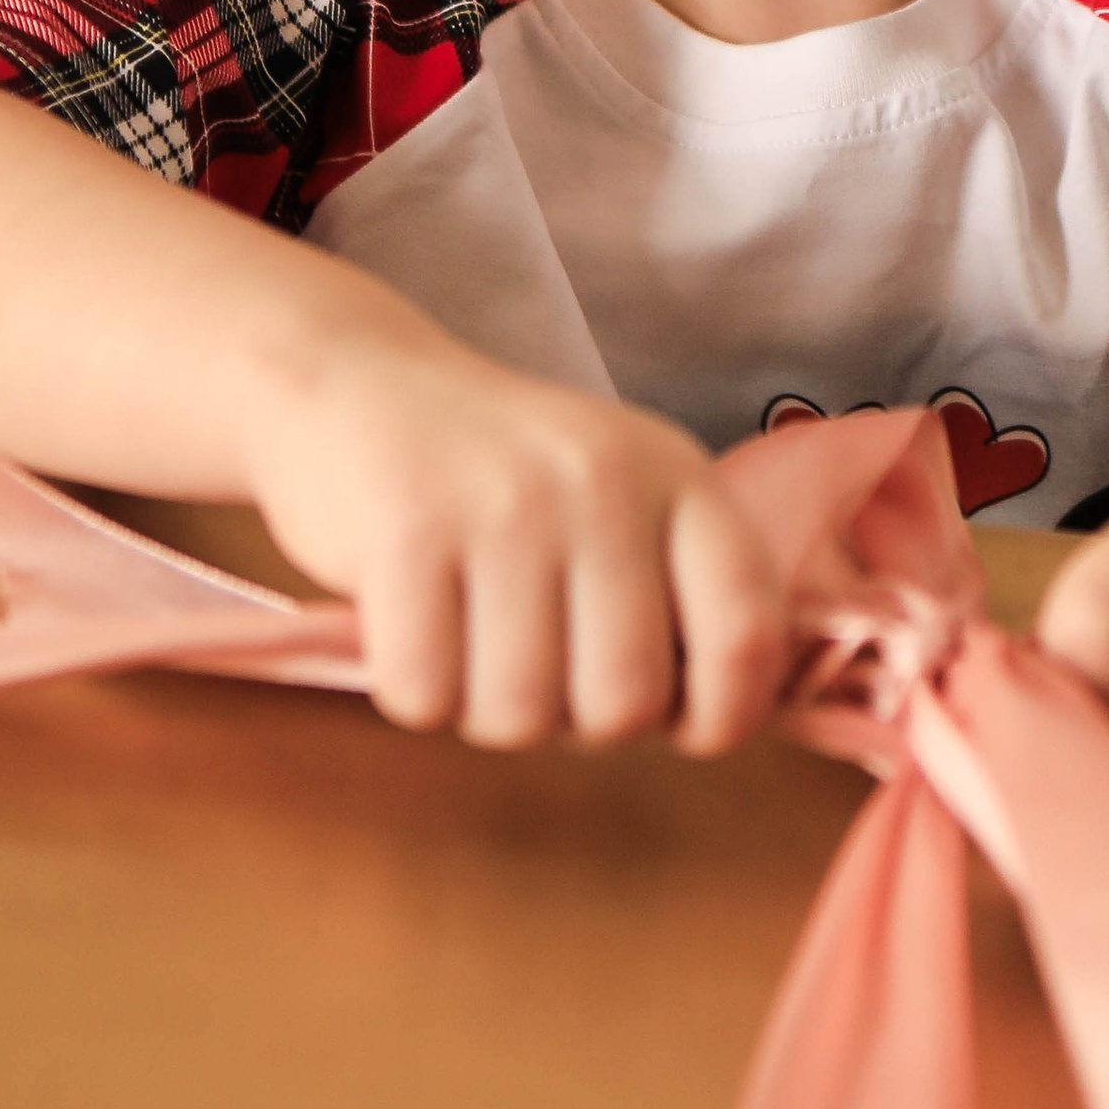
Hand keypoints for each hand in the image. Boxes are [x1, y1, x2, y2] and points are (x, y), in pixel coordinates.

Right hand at [237, 315, 788, 754]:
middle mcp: (604, 482)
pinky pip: (424, 696)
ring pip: (519, 716)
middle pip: (623, 704)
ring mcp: (506, 504)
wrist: (360, 381)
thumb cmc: (504, 475)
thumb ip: (679, 592)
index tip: (680, 726)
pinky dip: (412, 689)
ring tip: (470, 635)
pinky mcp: (407, 530)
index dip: (724, 714)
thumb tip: (715, 721)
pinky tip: (410, 622)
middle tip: (539, 663)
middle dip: (575, 722)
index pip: (747, 631)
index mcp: (678, 475)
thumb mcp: (620, 495)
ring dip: (485, 708)